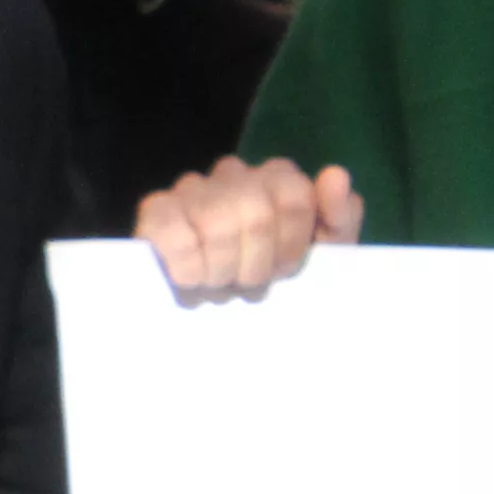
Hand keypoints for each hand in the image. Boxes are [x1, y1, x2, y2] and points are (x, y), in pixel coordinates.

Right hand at [135, 156, 361, 301]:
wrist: (221, 320)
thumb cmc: (275, 279)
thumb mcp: (323, 257)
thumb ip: (338, 218)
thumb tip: (335, 174)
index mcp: (276, 179)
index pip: (294, 194)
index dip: (291, 244)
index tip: (284, 272)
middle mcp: (233, 173)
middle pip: (256, 212)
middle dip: (256, 263)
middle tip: (249, 283)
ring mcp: (191, 188)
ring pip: (217, 224)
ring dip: (223, 270)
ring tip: (220, 283)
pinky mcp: (155, 210)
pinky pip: (176, 234)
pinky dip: (189, 267)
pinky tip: (192, 279)